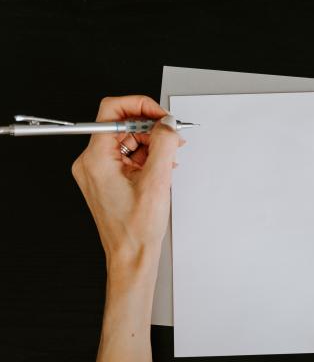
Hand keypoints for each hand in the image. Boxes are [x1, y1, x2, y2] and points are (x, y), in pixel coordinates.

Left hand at [72, 95, 183, 286]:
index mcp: (96, 159)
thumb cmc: (135, 230)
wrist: (131, 255)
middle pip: (121, 125)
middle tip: (173, 136)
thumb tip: (167, 123)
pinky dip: (147, 156)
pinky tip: (162, 166)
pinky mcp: (107, 178)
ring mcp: (98, 171)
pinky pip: (128, 155)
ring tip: (171, 155)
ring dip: (152, 143)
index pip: (112, 111)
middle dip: (151, 128)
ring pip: (127, 140)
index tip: (160, 115)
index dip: (140, 106)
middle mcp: (91, 162)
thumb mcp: (156, 181)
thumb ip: (163, 144)